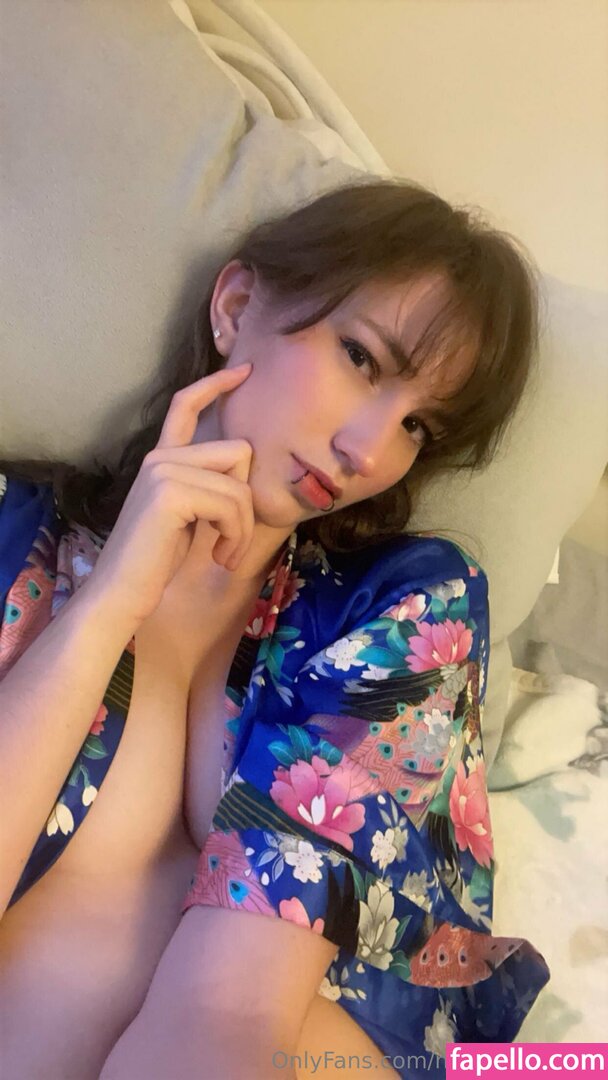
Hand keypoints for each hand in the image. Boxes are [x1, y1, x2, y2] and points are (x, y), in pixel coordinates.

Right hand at [85, 364, 254, 626]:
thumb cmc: (156, 562)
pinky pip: (232, 505)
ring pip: (240, 486)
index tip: (244, 371)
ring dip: (243, 529)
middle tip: (232, 542)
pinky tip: (218, 557)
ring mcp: (162, 471)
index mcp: (162, 458)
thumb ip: (209, 486)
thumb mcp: (189, 515)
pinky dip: (235, 537)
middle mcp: (160, 457)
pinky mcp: (170, 493)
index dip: (216, 384)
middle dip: (248, 503)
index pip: (186, 405)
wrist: (122, 592)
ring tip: (225, 555)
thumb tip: (247, 471)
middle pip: (239, 452)